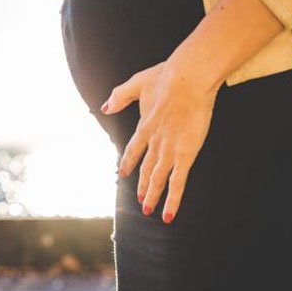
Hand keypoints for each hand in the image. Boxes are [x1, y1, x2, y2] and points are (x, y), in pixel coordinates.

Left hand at [101, 56, 219, 223]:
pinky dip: (172, 200)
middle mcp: (154, 142)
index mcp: (144, 126)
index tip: (123, 173)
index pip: (133, 150)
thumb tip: (104, 107)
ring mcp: (169, 150)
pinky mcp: (185, 155)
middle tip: (139, 200)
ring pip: (158, 180)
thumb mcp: (137, 83)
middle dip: (141, 186)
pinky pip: (178, 183)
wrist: (187, 79)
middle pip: (146, 169)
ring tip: (148, 209)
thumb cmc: (166, 77)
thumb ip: (119, 96)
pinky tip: (167, 214)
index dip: (128, 162)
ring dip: (152, 196)